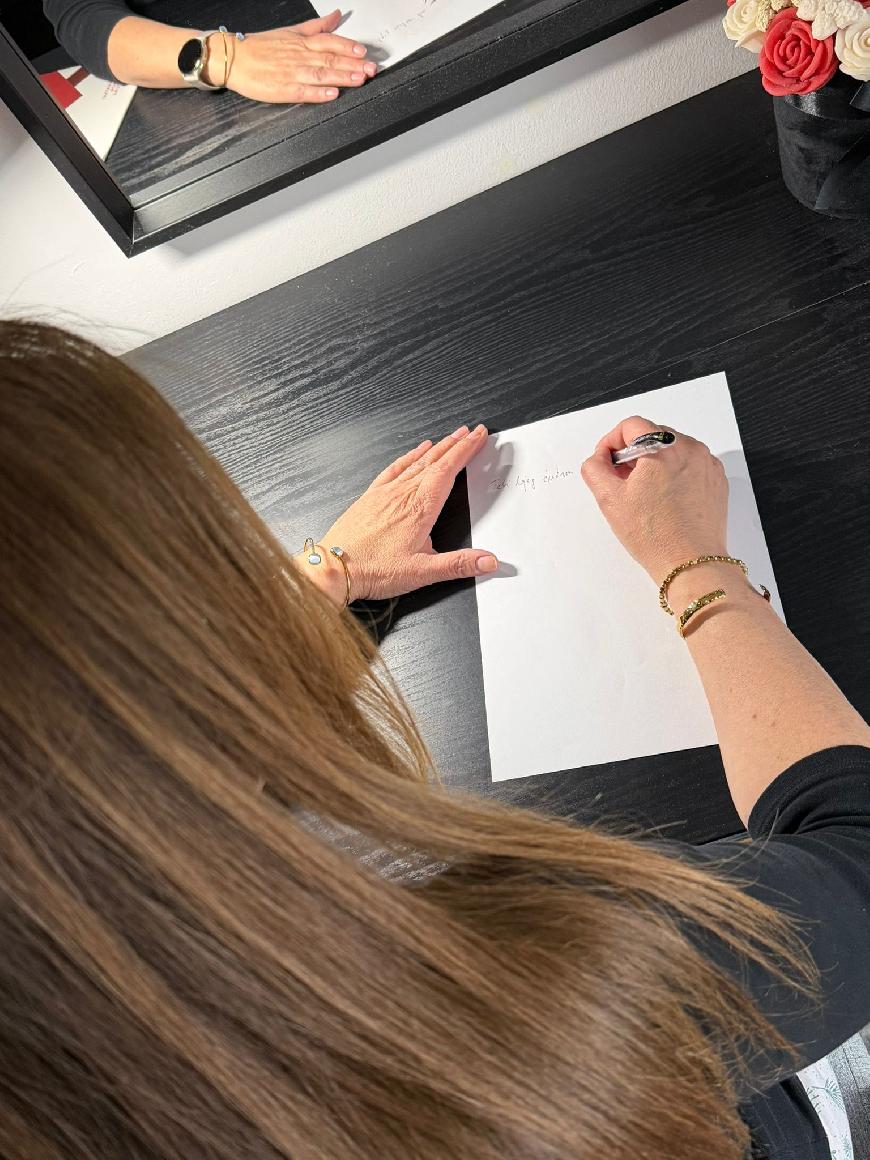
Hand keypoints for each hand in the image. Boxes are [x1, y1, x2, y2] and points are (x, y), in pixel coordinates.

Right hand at [222, 10, 376, 103]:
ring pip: (321, 74)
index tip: (364, 52)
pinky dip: (318, 93)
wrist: (232, 57)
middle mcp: (299, 56)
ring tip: (359, 80)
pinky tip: (332, 94)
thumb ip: (317, 26)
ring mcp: (292, 73)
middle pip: (330, 59)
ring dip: (341, 77)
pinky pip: (303, 91)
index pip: (330, 42)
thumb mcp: (291, 31)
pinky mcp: (283, 89)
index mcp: (302, 42)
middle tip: (371, 69)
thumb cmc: (260, 46)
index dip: (348, 47)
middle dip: (353, 64)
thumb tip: (336, 16)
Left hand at [302, 425, 498, 605]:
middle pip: (435, 460)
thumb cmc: (374, 570)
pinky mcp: (370, 497)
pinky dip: (407, 457)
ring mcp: (385, 493)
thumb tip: (488, 562)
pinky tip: (413, 453)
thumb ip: (458, 565)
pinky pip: (393, 469)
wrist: (335, 568)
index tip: (478, 436)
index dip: (465, 450)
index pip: (449, 470)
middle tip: (470, 431)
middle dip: (455, 444)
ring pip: (416, 462)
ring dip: (435, 447)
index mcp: (420, 508)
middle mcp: (403, 494)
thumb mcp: (423, 572)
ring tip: (449, 437)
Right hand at [580, 416, 728, 582]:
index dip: (612, 441)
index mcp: (664, 448)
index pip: (631, 425)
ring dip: (654, 464)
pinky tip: (665, 500)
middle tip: (622, 481)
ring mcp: (707, 464)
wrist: (691, 563)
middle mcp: (690, 450)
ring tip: (645, 494)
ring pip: (672, 450)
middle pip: (653, 434)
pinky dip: (674, 474)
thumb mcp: (610, 500)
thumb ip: (594, 468)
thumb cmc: (657, 536)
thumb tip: (598, 459)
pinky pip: (690, 465)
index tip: (607, 460)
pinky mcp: (715, 480)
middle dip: (633, 453)